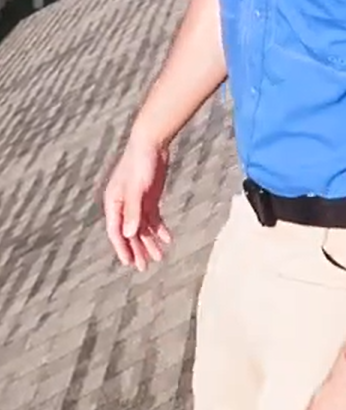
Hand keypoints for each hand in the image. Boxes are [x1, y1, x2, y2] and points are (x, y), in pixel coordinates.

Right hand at [103, 135, 171, 270]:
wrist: (152, 142)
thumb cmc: (140, 162)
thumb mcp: (137, 187)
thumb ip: (133, 210)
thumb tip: (128, 234)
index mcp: (114, 202)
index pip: (115, 231)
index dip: (122, 248)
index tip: (129, 263)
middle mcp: (123, 204)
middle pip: (129, 232)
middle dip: (137, 250)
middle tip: (145, 267)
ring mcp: (137, 202)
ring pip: (142, 228)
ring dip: (150, 242)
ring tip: (159, 258)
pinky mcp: (149, 198)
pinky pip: (153, 219)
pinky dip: (159, 229)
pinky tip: (167, 239)